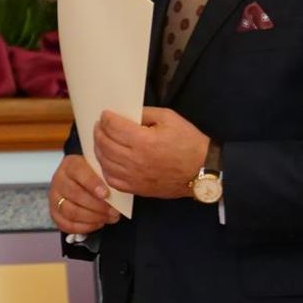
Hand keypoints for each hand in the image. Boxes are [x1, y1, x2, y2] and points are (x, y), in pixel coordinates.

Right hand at [49, 154, 121, 234]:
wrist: (80, 181)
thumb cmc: (94, 176)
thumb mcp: (100, 170)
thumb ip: (105, 178)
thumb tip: (117, 193)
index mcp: (70, 165)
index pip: (79, 172)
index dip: (92, 184)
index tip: (106, 194)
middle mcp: (59, 180)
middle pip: (75, 194)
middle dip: (97, 206)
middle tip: (113, 211)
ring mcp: (55, 197)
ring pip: (71, 211)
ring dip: (92, 217)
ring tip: (107, 218)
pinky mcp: (54, 213)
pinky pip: (66, 224)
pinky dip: (84, 227)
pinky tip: (97, 223)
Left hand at [94, 107, 208, 199]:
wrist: (203, 170)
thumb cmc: (189, 143)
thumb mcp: (169, 119)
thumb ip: (144, 113)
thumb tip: (125, 114)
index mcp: (143, 141)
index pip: (113, 127)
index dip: (106, 118)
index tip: (105, 115)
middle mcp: (135, 160)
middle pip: (104, 144)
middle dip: (98, 131)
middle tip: (99, 126)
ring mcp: (135, 177)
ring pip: (104, 162)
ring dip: (98, 149)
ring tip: (101, 140)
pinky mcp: (137, 188)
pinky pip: (112, 180)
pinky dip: (105, 169)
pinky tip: (108, 160)